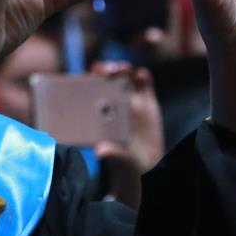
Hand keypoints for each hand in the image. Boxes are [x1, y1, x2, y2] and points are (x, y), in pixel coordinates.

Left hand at [92, 62, 164, 209]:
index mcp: (100, 115)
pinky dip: (142, 76)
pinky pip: (144, 84)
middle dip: (105, 70)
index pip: (90, 92)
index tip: (88, 77)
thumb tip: (100, 151)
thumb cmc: (125, 164)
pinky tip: (140, 75)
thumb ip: (112, 154)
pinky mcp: (148, 102)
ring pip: (124, 77)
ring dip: (122, 69)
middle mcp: (113, 104)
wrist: (148, 166)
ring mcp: (131, 101)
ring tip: (123, 68)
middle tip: (104, 70)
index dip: (88, 81)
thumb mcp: (120, 160)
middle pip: (107, 80)